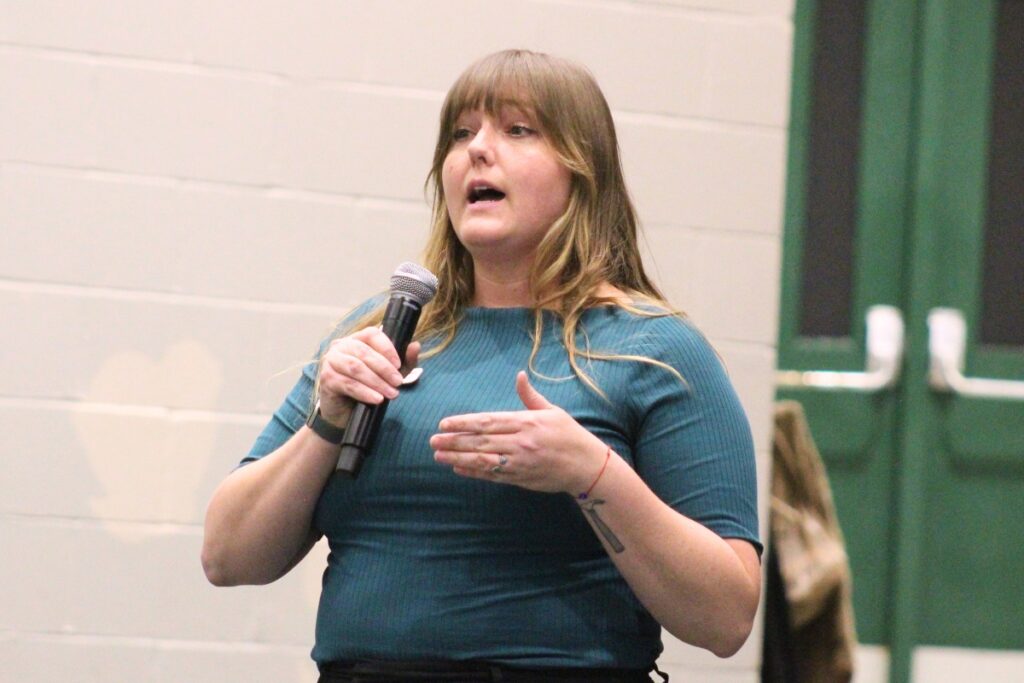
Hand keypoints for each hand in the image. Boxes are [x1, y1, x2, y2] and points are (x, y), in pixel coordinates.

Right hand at [316, 326, 420, 424]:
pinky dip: (365, 392)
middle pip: (364, 351)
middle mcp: (340, 346)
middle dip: (384, 368)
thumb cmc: (365, 387)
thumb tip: (415, 346)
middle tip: (398, 382)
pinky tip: (377, 399)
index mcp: (355, 339)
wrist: (343, 411)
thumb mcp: (388, 374)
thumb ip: (403, 361)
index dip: (387, 347)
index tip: (399, 364)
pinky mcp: (327, 379)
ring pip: (356, 368)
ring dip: (377, 381)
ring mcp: (331, 362)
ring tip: (391, 394)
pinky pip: (348, 384)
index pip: (371, 334)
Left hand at [430, 371, 606, 493]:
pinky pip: (493, 475)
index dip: (464, 423)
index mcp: (526, 422)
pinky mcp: (520, 478)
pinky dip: (474, 472)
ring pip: (483, 460)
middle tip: (433, 441)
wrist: (587, 466)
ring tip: (438, 456)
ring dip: (458, 458)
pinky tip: (458, 468)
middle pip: (481, 441)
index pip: (488, 421)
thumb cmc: (569, 435)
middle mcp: (521, 442)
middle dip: (454, 441)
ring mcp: (519, 462)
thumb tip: (519, 376)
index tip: (444, 423)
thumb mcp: (552, 411)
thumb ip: (530, 396)